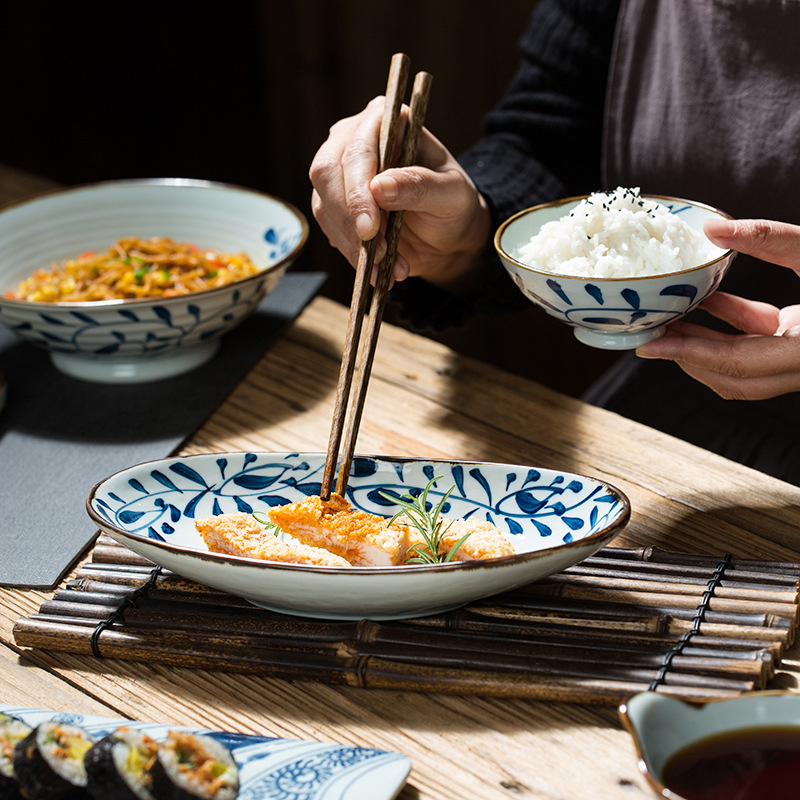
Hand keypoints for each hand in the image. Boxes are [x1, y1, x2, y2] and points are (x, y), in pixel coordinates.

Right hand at [309, 96, 490, 288]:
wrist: (447, 235)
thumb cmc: (452, 203)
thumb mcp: (451, 194)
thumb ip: (420, 186)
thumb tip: (379, 188)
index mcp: (387, 121)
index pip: (357, 148)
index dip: (358, 188)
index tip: (370, 228)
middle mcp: (354, 139)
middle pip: (327, 173)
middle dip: (349, 218)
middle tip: (376, 253)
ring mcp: (339, 173)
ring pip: (323, 206)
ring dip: (354, 244)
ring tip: (388, 267)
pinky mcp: (333, 206)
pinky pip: (330, 230)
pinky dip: (353, 255)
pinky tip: (379, 271)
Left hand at [635, 218, 799, 399]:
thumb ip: (771, 238)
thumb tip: (712, 226)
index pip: (738, 364)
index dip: (689, 354)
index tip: (649, 344)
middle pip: (733, 377)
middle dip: (688, 358)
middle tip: (648, 336)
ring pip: (743, 370)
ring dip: (704, 347)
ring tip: (668, 320)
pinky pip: (759, 344)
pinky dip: (730, 328)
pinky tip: (706, 300)